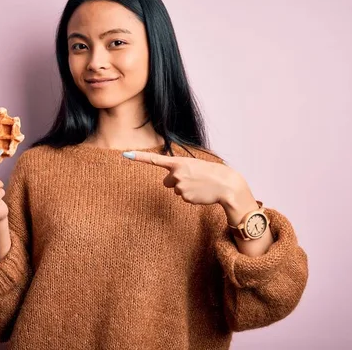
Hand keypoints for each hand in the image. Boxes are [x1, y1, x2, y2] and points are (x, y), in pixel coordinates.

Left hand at [125, 151, 242, 205]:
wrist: (226, 184)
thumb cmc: (210, 173)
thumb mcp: (194, 165)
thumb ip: (178, 170)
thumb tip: (167, 183)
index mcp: (178, 162)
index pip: (154, 160)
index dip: (138, 157)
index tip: (125, 154)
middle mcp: (176, 174)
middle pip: (167, 182)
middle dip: (176, 182)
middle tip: (193, 180)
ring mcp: (180, 186)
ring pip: (176, 190)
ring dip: (186, 189)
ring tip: (199, 185)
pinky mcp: (185, 197)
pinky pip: (183, 198)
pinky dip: (191, 196)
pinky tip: (201, 192)